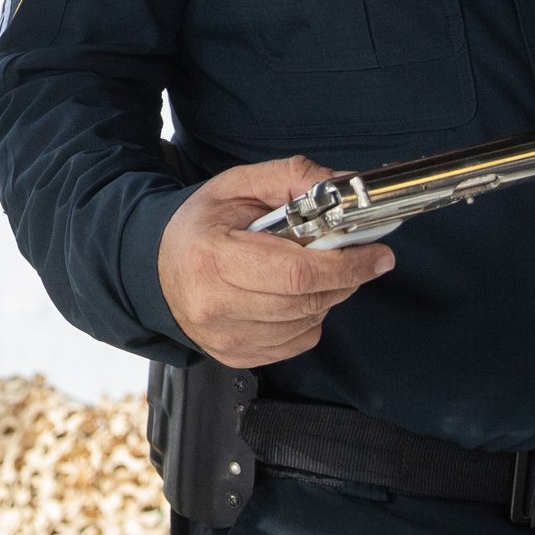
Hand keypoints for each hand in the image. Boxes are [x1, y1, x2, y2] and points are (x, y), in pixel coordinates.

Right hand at [156, 156, 395, 368]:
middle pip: (308, 300)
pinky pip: (297, 342)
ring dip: (326, 295)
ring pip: (308, 323)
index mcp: (213, 259)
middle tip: (357, 256)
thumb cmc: (200, 224)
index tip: (377, 254)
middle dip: (345, 277)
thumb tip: (345, 184)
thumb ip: (292, 177)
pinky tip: (290, 294)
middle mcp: (216, 307)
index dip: (346, 264)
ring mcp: (226, 338)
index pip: (297, 273)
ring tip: (311, 270)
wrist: (157, 267)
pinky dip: (308, 317)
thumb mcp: (238, 185)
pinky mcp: (237, 357)